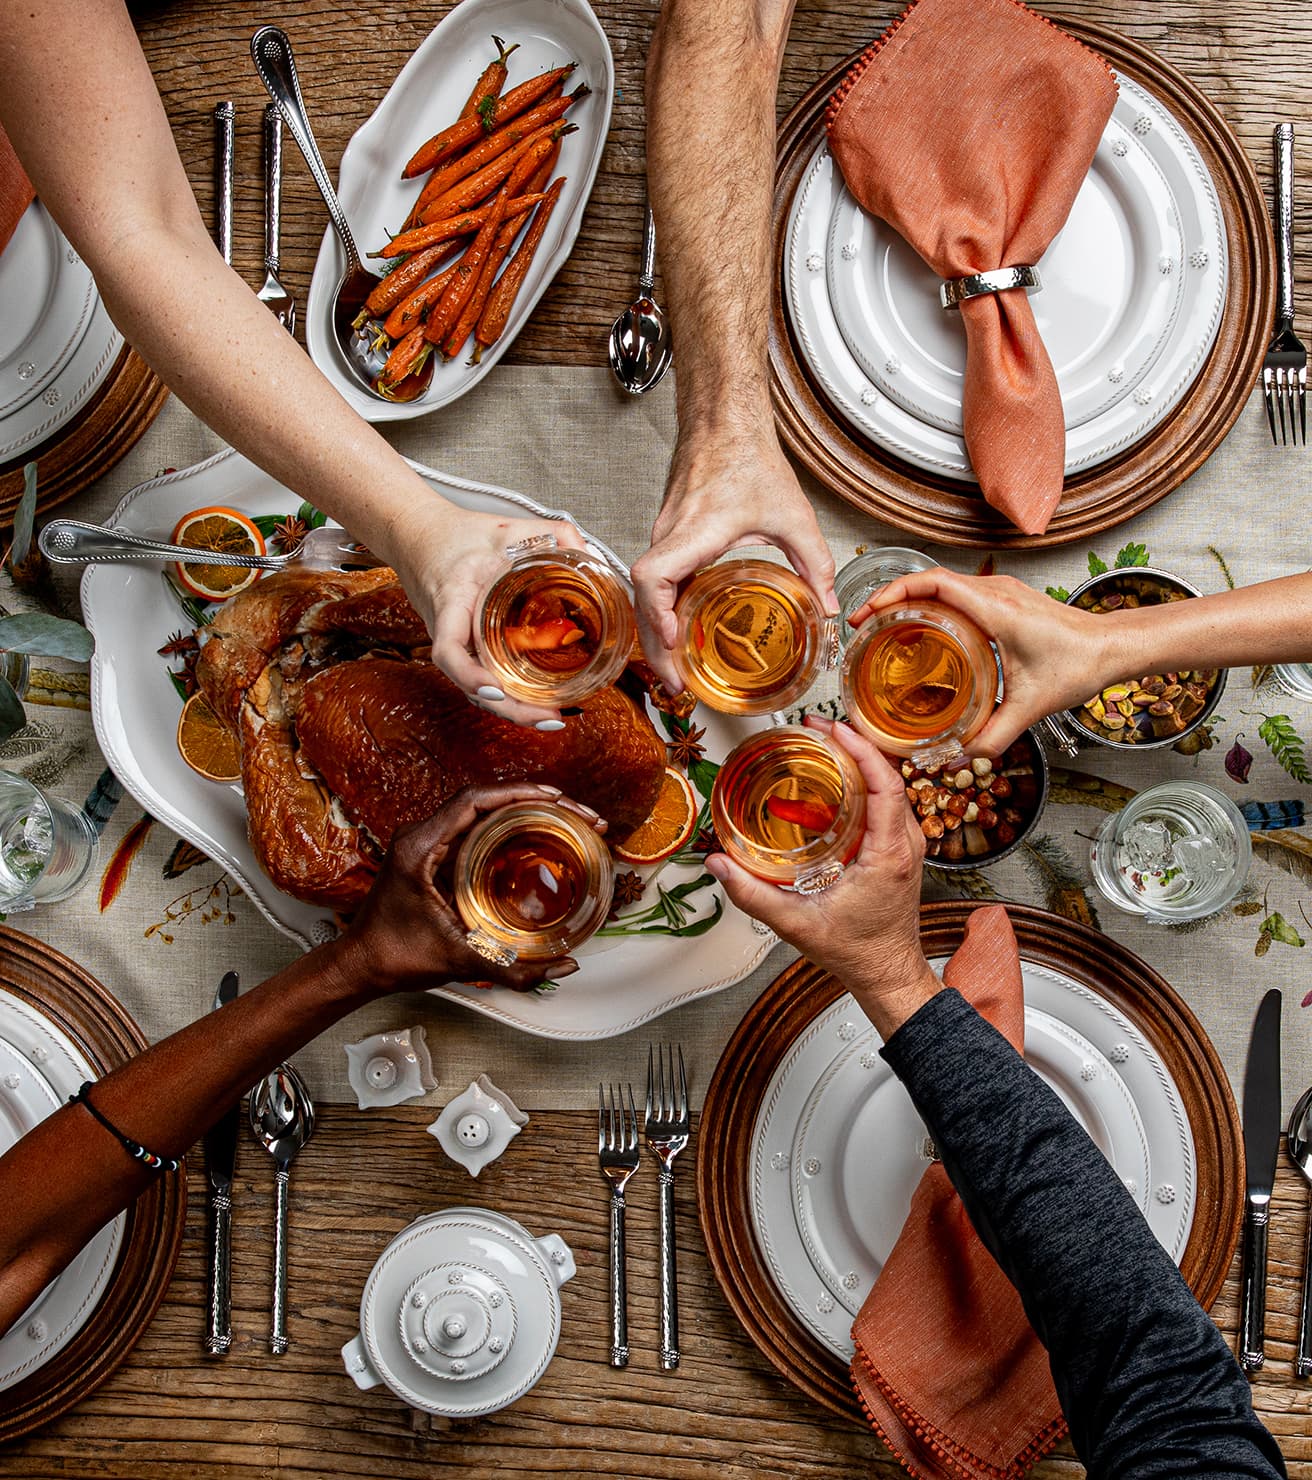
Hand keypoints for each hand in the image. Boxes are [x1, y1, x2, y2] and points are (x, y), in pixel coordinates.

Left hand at [344, 782, 605, 992]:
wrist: (360, 965)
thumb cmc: (396, 959)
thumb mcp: (460, 962)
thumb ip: (514, 971)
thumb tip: (565, 968)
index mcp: (419, 846)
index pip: (474, 799)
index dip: (519, 792)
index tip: (556, 798)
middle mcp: (420, 835)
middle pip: (484, 799)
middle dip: (535, 800)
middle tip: (577, 813)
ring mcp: (425, 841)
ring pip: (480, 810)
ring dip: (522, 809)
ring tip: (566, 819)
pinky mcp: (431, 853)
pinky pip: (473, 827)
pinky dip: (507, 826)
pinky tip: (536, 837)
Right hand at [384, 498, 588, 728]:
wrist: (420, 536)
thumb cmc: (457, 535)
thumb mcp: (507, 527)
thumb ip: (554, 536)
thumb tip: (592, 556)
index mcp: (452, 601)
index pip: (448, 649)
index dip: (469, 675)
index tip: (495, 690)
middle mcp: (449, 630)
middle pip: (472, 685)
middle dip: (510, 709)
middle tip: (550, 718)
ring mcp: (456, 642)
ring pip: (480, 689)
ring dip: (514, 710)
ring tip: (551, 718)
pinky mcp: (467, 646)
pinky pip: (486, 676)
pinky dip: (510, 694)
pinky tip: (537, 703)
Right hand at [631, 429, 836, 688]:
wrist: (724, 424)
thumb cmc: (748, 458)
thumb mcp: (793, 514)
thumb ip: (814, 562)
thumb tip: (829, 607)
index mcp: (696, 529)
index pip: (653, 574)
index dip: (657, 612)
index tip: (673, 640)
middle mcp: (671, 534)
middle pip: (644, 599)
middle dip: (655, 646)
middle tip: (676, 684)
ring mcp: (664, 535)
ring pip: (645, 593)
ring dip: (655, 633)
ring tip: (674, 671)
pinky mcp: (667, 536)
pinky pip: (654, 581)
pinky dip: (660, 612)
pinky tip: (677, 635)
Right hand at [704, 719, 940, 1038]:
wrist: (887, 973)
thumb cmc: (855, 951)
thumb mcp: (797, 925)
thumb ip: (753, 895)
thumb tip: (718, 865)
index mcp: (889, 854)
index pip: (885, 784)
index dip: (860, 750)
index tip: (833, 729)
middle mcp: (907, 844)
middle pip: (890, 775)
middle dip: (854, 745)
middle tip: (817, 728)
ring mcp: (908, 846)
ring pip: (891, 787)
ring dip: (861, 761)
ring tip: (824, 745)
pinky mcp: (902, 850)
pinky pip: (889, 803)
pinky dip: (866, 782)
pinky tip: (838, 779)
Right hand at [854, 568, 1115, 755]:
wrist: (1113, 648)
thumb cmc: (1079, 666)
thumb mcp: (1030, 707)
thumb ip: (992, 737)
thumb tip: (956, 757)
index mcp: (996, 609)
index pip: (933, 583)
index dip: (894, 592)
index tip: (868, 612)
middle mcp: (996, 591)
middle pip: (930, 580)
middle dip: (891, 597)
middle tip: (865, 624)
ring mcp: (1002, 590)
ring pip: (943, 584)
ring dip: (911, 598)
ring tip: (885, 625)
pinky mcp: (1006, 597)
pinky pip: (958, 592)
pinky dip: (933, 603)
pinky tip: (923, 629)